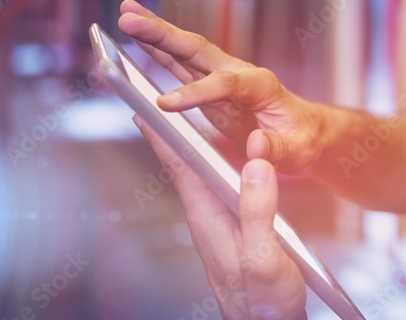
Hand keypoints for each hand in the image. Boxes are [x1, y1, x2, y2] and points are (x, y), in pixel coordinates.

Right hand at [118, 0, 322, 173]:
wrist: (306, 130)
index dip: (195, 92)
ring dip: (155, 33)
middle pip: (198, 50)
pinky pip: (180, 65)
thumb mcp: (297, 151)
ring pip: (185, 51)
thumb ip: (277, 149)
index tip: (164, 104)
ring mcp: (222, 76)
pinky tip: (137, 39)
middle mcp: (239, 73)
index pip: (224, 84)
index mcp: (260, 85)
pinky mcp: (210, 86)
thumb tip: (256, 144)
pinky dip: (158, 51)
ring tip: (125, 14)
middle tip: (129, 18)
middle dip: (163, 34)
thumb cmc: (302, 139)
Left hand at [134, 114, 307, 319]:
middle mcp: (208, 218)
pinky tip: (223, 158)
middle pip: (184, 167)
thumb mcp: (264, 254)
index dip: (161, 137)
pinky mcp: (234, 229)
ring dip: (190, 148)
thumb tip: (255, 162)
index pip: (179, 168)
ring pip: (201, 176)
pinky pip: (219, 187)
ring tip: (181, 122)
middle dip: (169, 135)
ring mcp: (219, 224)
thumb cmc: (263, 300)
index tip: (141, 109)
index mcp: (208, 219)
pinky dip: (216, 164)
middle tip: (152, 104)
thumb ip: (259, 210)